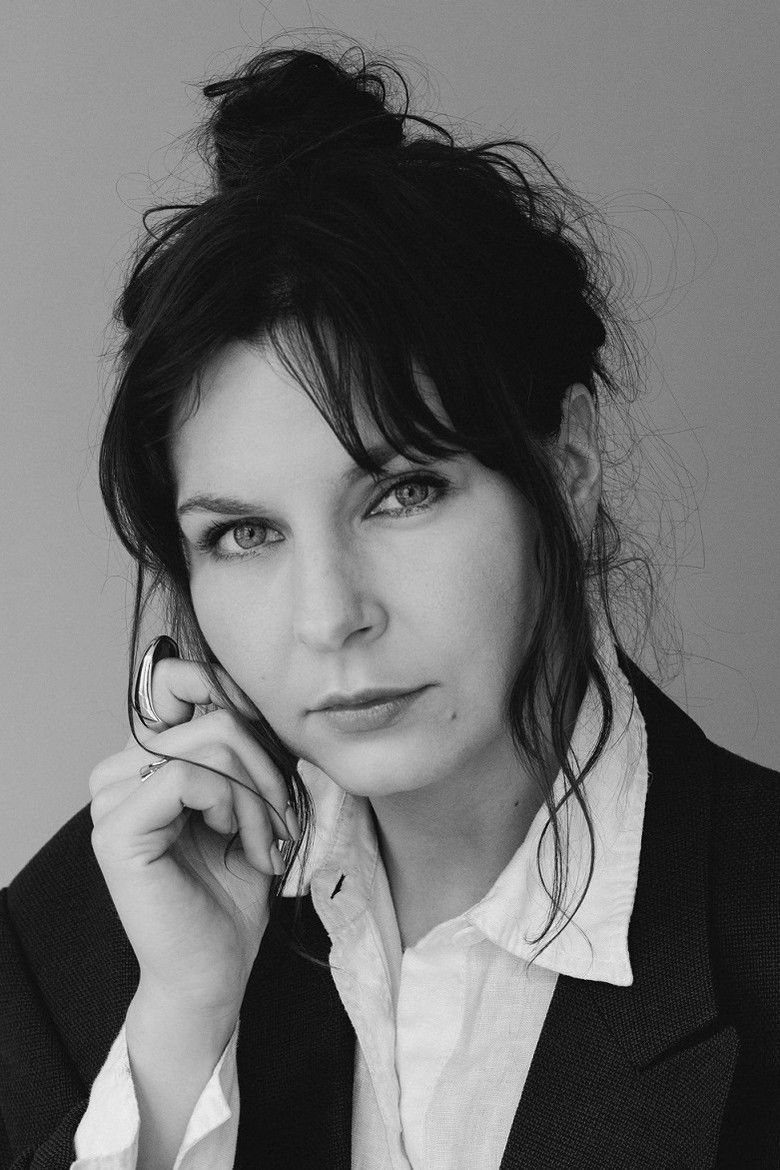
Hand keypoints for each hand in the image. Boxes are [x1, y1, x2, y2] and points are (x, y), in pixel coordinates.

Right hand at [89, 656, 297, 1017]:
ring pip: (208, 743)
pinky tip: (245, 846)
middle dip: (268, 767)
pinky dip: (236, 808)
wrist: (215, 971)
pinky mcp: (117, 830)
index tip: (269, 743)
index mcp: (148, 760)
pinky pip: (188, 777)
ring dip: (258, 795)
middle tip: (283, 820)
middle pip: (214, 716)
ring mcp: (111, 800)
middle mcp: (119, 772)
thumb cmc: (233, 892)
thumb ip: (242, 748)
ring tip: (266, 841)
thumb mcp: (250, 801)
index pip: (176, 678)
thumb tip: (258, 694)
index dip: (229, 692)